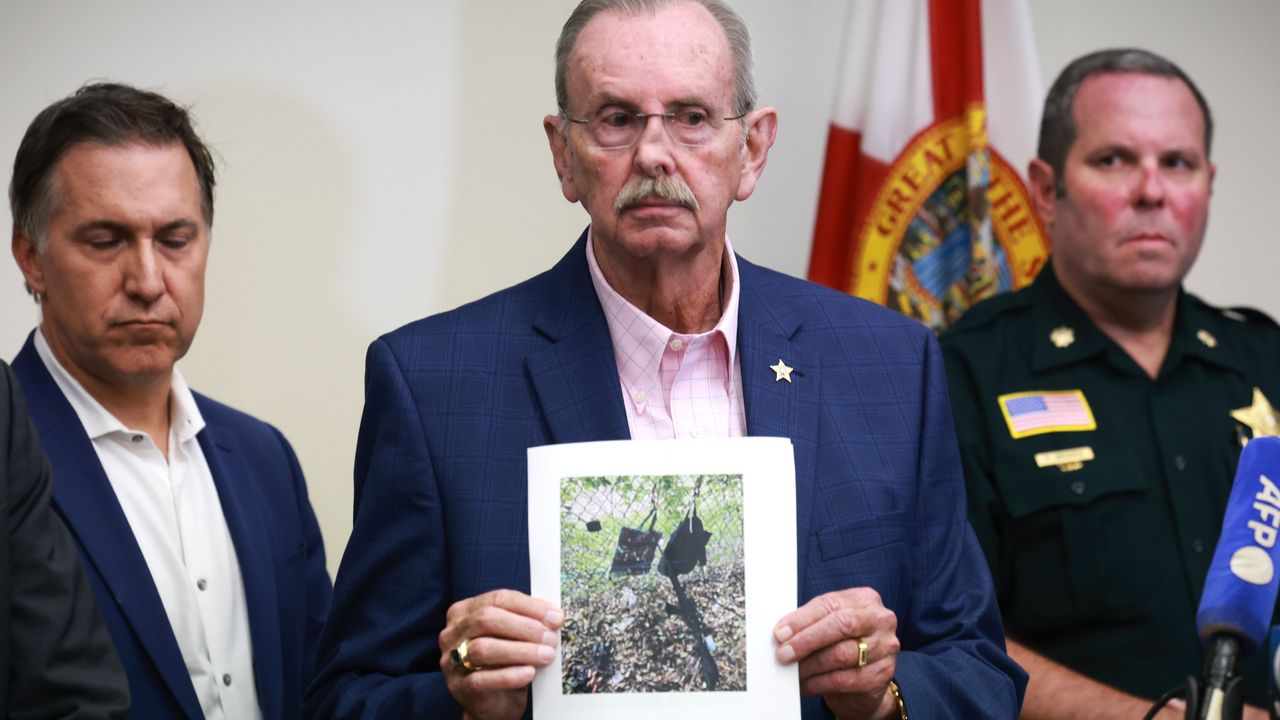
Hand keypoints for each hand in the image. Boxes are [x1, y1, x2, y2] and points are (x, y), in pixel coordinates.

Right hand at [438, 589, 562, 719]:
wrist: (493, 703)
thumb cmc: (505, 663)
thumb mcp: (513, 637)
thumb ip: (527, 622)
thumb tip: (554, 616)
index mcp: (465, 612)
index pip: (498, 599)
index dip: (530, 606)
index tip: (556, 618)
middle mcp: (453, 633)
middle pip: (487, 619)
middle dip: (525, 627)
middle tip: (551, 638)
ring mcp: (452, 660)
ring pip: (483, 648)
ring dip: (520, 650)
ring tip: (546, 656)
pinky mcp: (459, 687)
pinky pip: (482, 679)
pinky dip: (509, 675)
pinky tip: (529, 673)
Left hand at [774, 588, 900, 719]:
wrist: (866, 678)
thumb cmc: (843, 643)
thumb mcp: (829, 624)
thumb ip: (810, 622)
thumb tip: (782, 633)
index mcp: (865, 599)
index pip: (830, 604)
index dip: (803, 619)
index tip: (780, 633)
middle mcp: (880, 620)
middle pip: (841, 625)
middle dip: (807, 640)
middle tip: (784, 654)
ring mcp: (885, 647)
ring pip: (842, 654)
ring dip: (811, 665)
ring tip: (793, 671)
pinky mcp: (882, 674)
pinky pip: (845, 679)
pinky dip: (820, 683)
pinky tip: (806, 684)